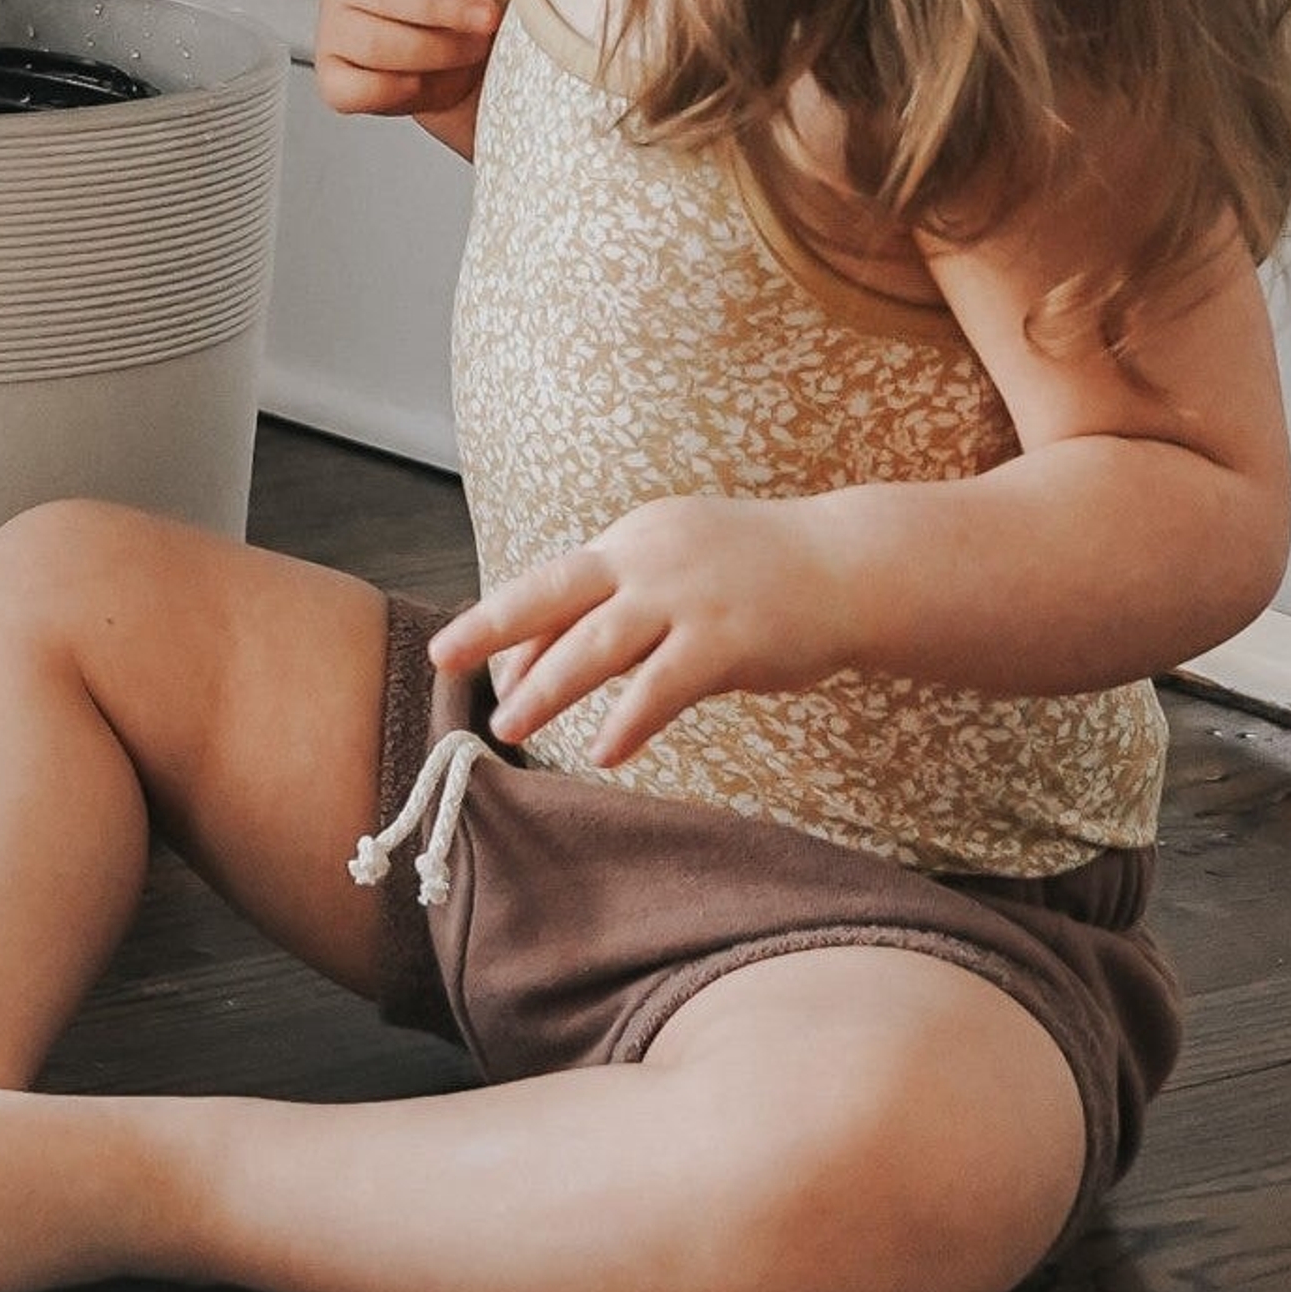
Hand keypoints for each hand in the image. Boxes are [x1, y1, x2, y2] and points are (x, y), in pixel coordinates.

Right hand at [313, 0, 503, 140]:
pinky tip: (421, 81)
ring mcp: (336, 32)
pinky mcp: (336, 80)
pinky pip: (356, 90)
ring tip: (472, 49)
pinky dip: (393, 90)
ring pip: (377, 44)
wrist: (460, 56)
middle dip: (444, 8)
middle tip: (489, 19)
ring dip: (436, 51)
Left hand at [431, 495, 859, 768]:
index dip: (512, 627)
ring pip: (596, 646)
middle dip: (490, 626)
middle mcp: (647, 560)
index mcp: (629, 540)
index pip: (554, 584)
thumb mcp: (678, 564)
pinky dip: (629, 720)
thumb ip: (623, 600)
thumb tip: (558, 649)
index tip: (482, 666)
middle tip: (442, 658)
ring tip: (509, 724)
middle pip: (550, 593)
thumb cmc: (756, 574)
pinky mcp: (726, 641)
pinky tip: (604, 752)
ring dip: (547, 689)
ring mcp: (686, 598)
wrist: (848, 567)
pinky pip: (664, 687)